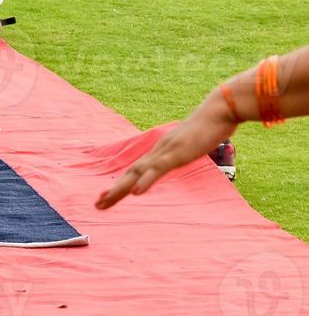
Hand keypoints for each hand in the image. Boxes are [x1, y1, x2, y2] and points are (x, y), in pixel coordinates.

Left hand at [96, 105, 235, 209]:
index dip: (121, 184)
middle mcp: (158, 151)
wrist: (219, 110)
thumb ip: (182, 152)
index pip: (136, 170)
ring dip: (120, 188)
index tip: (107, 197)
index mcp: (161, 151)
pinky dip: (145, 181)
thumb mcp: (191, 145)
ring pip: (137, 172)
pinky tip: (135, 193)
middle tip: (97, 204)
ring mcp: (166, 151)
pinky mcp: (177, 153)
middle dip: (114, 190)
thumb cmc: (208, 128)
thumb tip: (177, 157)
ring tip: (105, 200)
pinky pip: (158, 169)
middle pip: (130, 173)